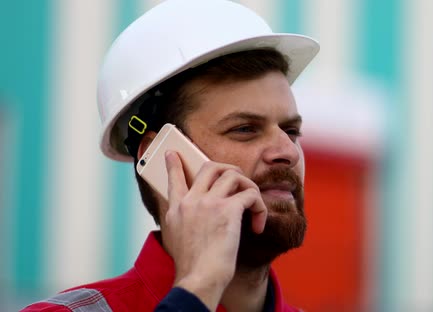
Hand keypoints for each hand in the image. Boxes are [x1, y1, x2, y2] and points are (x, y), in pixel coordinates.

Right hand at [161, 151, 266, 309]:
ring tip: (252, 206)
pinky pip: (251, 194)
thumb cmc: (192, 267)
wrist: (198, 279)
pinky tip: (257, 226)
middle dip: (229, 170)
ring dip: (249, 187)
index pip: (173, 178)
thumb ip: (181, 223)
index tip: (173, 153)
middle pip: (210, 167)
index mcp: (176, 209)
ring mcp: (208, 202)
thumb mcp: (175, 240)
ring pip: (234, 175)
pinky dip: (259, 208)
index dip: (174, 164)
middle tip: (240, 182)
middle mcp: (190, 201)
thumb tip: (191, 217)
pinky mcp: (228, 209)